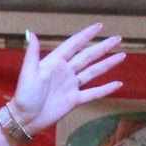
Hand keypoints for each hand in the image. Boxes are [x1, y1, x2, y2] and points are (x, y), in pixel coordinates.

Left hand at [10, 23, 124, 134]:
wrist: (25, 119)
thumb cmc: (24, 95)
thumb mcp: (28, 72)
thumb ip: (32, 53)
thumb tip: (32, 33)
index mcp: (54, 63)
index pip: (73, 45)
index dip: (86, 35)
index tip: (99, 26)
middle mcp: (65, 72)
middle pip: (87, 56)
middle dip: (102, 47)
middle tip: (118, 38)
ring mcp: (71, 86)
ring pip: (93, 72)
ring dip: (107, 64)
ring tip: (121, 55)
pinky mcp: (74, 100)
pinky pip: (93, 93)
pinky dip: (106, 89)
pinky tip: (118, 84)